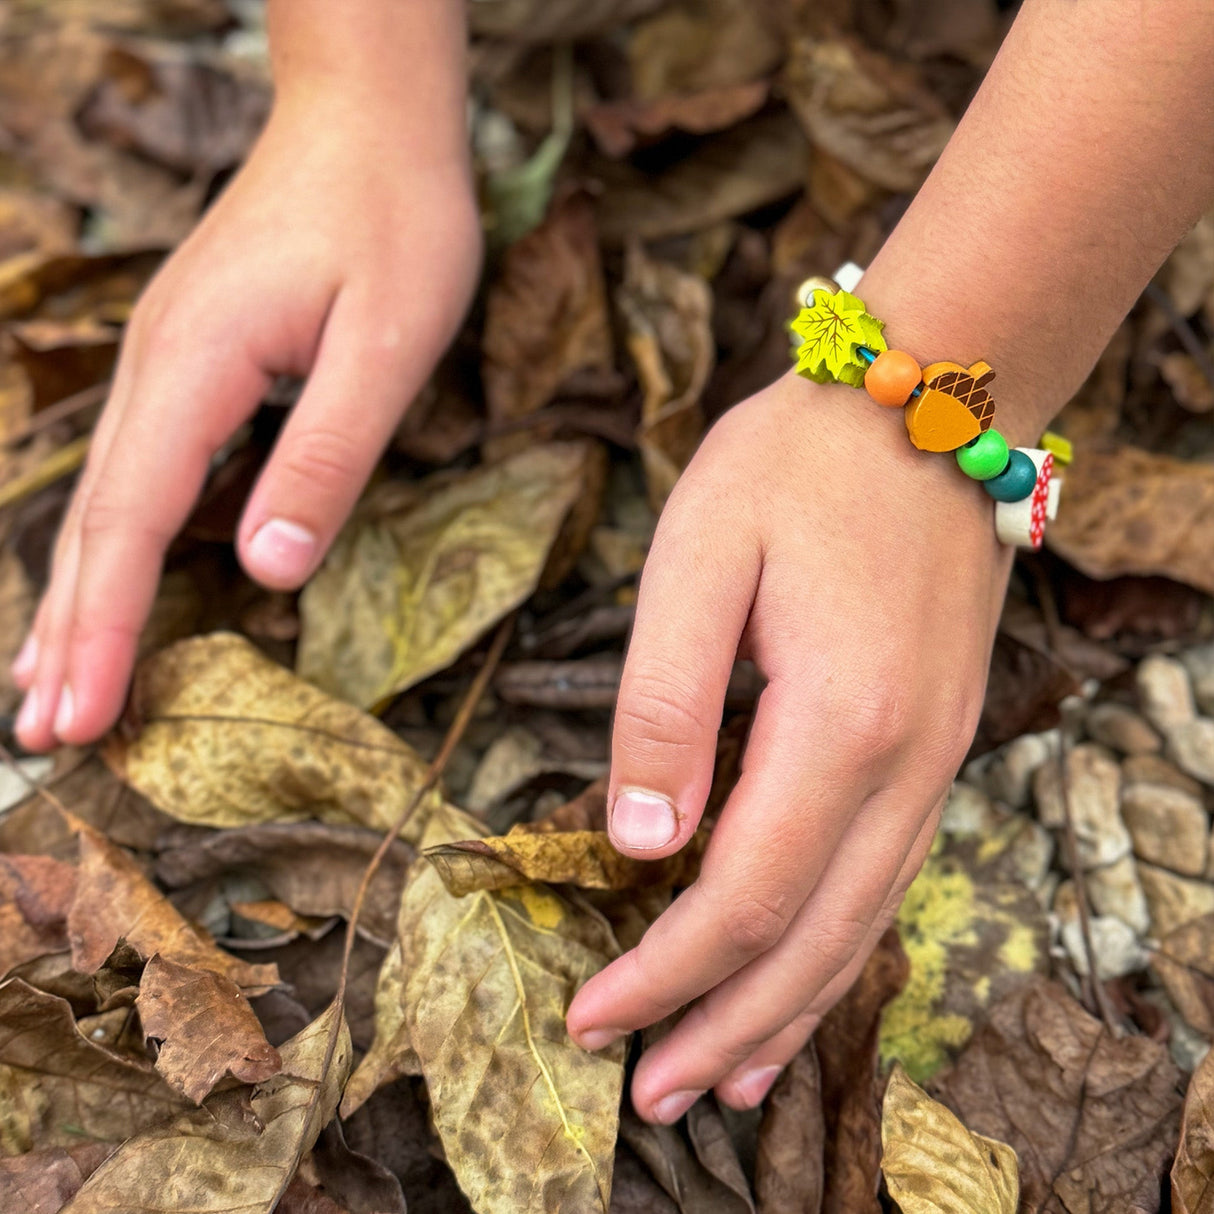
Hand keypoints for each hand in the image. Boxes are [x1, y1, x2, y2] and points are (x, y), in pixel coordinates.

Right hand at [12, 89, 480, 749]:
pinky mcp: (194, 362)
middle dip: (71, 631)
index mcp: (196, 368)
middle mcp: (159, 369)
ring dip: (78, 595)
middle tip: (47, 735)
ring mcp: (168, 363)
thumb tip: (265, 570)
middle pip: (96, 521)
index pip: (131, 522)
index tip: (77, 716)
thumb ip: (328, 457)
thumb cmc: (394, 224)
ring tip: (51, 682)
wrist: (368, 125)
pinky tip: (111, 581)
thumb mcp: (387, 346)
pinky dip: (116, 543)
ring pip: (106, 498)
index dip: (104, 627)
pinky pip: (140, 470)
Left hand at [566, 372, 1012, 1121]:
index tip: (593, 1017)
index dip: (664, 974)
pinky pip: (888, 880)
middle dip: (722, 1028)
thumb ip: (662, 706)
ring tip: (721, 1082)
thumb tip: (639, 844)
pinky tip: (802, 984)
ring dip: (785, 1014)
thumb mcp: (696, 562)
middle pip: (809, 942)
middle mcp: (906, 764)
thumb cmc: (794, 467)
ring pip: (859, 928)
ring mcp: (936, 759)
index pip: (741, 897)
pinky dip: (837, 952)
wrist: (926, 402)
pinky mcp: (937, 742)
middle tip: (650, 1096)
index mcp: (839, 723)